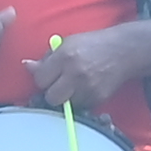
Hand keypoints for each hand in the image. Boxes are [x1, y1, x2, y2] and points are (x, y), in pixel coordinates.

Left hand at [31, 24, 150, 111]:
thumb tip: (27, 67)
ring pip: (65, 104)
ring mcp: (88, 88)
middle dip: (52, 92)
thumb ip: (47, 57)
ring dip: (66, 98)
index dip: (42, 78)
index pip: (40, 79)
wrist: (123, 51)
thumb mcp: (67, 43)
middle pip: (50, 97)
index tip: (48, 75)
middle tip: (58, 84)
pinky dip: (79, 100)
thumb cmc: (92, 45)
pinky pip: (80, 106)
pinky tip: (84, 88)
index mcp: (65, 56)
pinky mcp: (98, 98)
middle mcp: (75, 73)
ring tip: (73, 85)